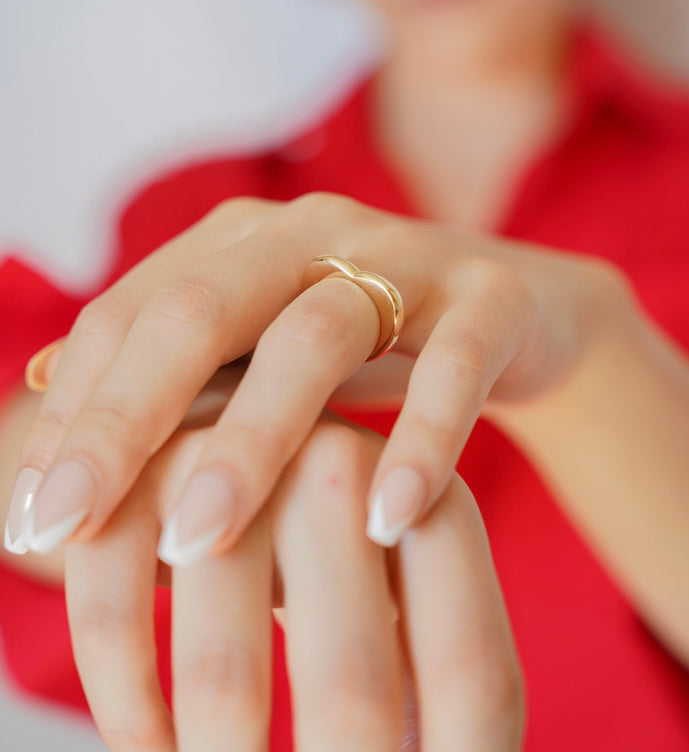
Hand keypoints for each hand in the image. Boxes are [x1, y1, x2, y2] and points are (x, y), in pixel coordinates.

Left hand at [6, 193, 625, 560]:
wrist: (515, 310)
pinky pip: (452, 366)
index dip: (74, 411)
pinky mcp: (489, 297)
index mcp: (242, 241)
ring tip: (198, 541)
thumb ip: (165, 366)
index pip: (130, 314)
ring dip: (253, 441)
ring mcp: (405, 258)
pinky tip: (383, 519)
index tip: (31, 516)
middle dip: (126, 419)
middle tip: (69, 527)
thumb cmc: (368, 341)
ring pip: (315, 336)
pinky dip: (420, 440)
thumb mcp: (257, 347)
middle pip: (201, 311)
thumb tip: (36, 390)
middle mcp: (311, 231)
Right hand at [65, 413, 523, 750]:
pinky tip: (146, 749)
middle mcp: (339, 468)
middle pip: (355, 691)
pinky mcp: (135, 475)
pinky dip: (128, 716)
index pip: (476, 678)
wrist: (216, 421)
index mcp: (431, 503)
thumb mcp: (393, 579)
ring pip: (223, 677)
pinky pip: (117, 627)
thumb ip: (430, 666)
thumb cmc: (324, 534)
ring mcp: (232, 465)